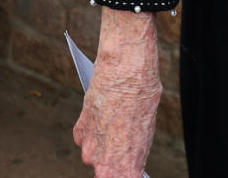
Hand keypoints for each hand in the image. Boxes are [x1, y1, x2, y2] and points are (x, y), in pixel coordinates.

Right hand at [73, 9, 161, 177]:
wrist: (124, 61)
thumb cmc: (142, 89)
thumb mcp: (148, 124)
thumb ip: (136, 147)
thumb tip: (131, 156)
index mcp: (123, 165)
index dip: (130, 174)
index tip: (133, 169)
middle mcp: (101, 160)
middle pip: (108, 172)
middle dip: (117, 161)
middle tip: (126, 141)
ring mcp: (88, 144)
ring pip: (94, 154)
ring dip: (103, 144)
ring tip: (117, 122)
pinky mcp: (79, 127)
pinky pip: (85, 138)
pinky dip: (93, 129)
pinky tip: (104, 115)